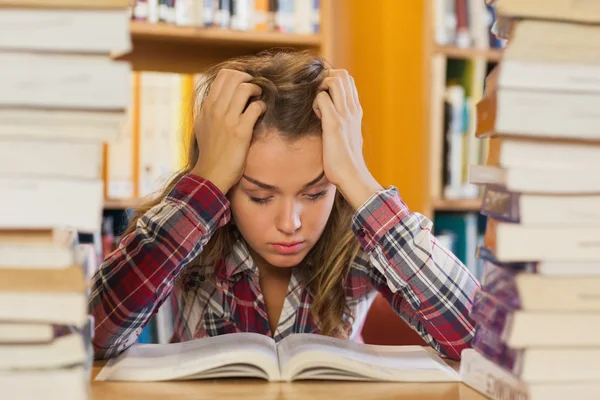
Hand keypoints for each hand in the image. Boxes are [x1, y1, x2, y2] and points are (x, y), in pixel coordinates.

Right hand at [191, 69, 265, 193]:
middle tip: (255, 90)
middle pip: (235, 77)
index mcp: (207, 106)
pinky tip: (261, 113)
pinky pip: (255, 107)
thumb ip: (209, 110)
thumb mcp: (202, 126)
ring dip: (257, 90)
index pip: (223, 76)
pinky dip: (261, 107)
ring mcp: (228, 119)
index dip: (238, 76)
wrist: (211, 174)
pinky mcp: (240, 131)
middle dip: (249, 80)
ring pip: (245, 88)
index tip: (245, 84)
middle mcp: (216, 109)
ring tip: (258, 99)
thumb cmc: (209, 152)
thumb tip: (217, 98)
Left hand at [313, 69, 381, 209]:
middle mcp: (352, 109)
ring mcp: (345, 115)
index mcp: (356, 110)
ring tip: (318, 105)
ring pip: (334, 81)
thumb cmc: (346, 159)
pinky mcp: (334, 124)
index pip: (348, 80)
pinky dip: (315, 103)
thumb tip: (333, 116)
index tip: (324, 95)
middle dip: (325, 79)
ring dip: (320, 87)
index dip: (332, 80)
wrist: (352, 175)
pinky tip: (316, 116)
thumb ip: (344, 122)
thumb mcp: (348, 135)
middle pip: (342, 75)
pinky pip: (322, 98)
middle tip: (318, 97)